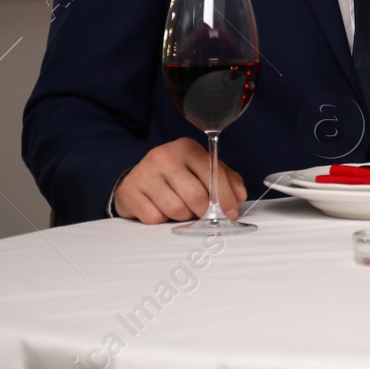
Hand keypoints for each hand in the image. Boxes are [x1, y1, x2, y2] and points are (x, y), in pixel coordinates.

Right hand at [113, 138, 246, 223]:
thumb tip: (240, 195)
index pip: (212, 173)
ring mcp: (144, 173)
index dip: (225, 197)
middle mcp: (164, 156)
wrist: (139, 177)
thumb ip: (225, 178)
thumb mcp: (202, 169)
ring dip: (183, 216)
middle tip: (203, 215)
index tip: (231, 213)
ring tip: (180, 209)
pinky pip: (154, 218)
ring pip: (176, 209)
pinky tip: (160, 209)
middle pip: (195, 196)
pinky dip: (162, 220)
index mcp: (186, 147)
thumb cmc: (177, 175)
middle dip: (204, 211)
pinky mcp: (129, 191)